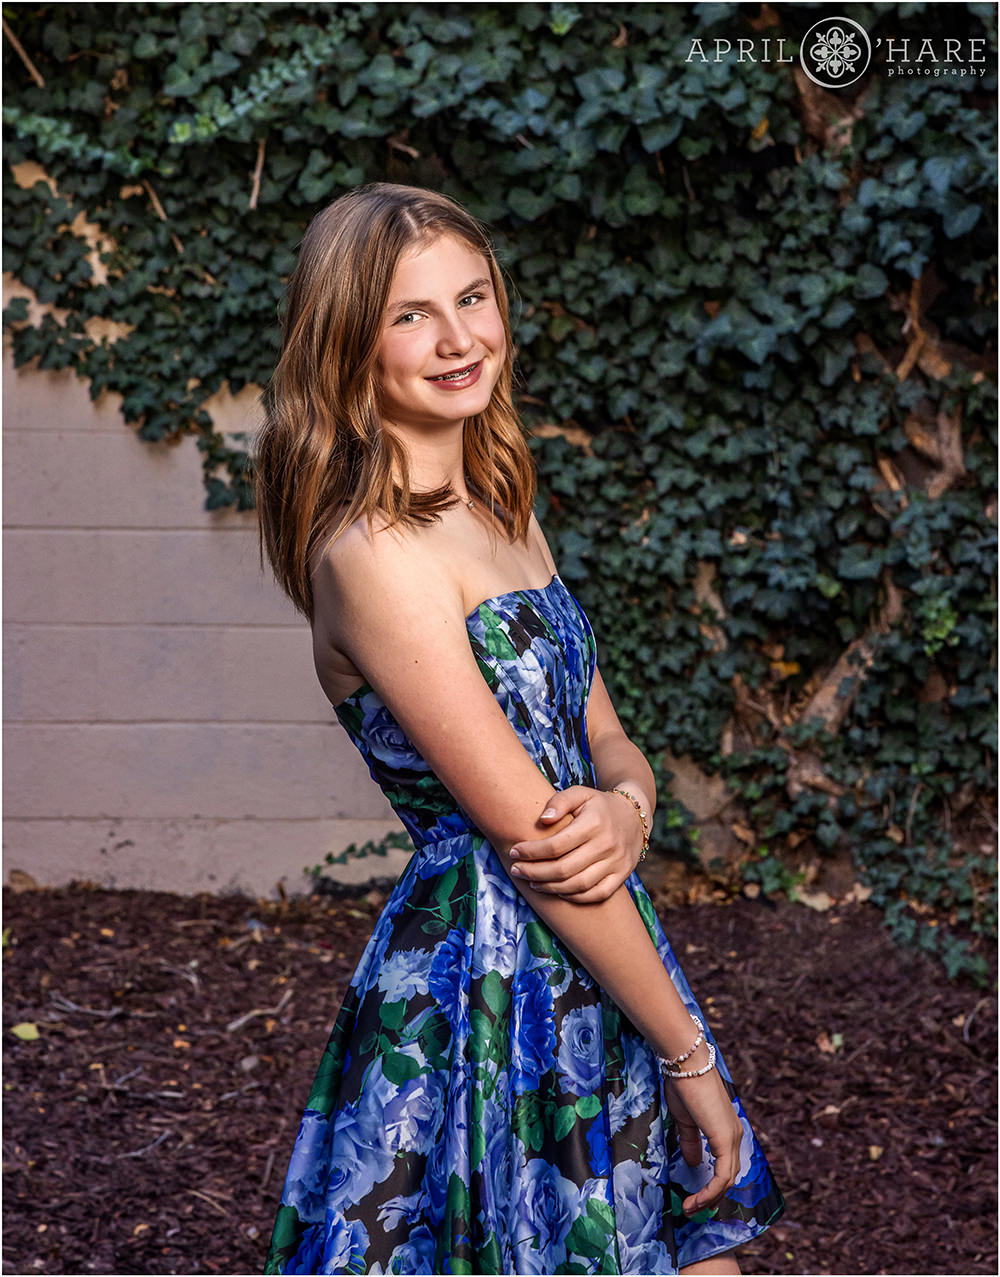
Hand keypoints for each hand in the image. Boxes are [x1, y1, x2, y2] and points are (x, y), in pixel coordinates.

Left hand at [507, 785, 644, 903]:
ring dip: (550, 888)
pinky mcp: (622, 875)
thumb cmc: (598, 805)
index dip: (531, 851)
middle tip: (517, 870)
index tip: (514, 851)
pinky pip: (597, 894)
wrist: (634, 816)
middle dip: (535, 873)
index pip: (556, 845)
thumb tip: (542, 820)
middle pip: (564, 869)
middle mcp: (606, 845)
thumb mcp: (580, 793)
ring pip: (578, 885)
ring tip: (532, 882)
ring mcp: (616, 862)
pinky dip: (575, 897)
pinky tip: (558, 891)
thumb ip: (559, 802)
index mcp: (593, 823)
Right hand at [661, 1056, 743, 1215]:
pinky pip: (722, 1177)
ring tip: (690, 1209)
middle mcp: (735, 1135)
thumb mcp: (685, 1119)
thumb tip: (692, 1163)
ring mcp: (732, 1138)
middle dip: (711, 1197)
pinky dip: (709, 1192)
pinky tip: (695, 1200)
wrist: (687, 1064)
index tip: (694, 1196)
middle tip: (691, 1208)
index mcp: (726, 1129)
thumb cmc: (683, 1085)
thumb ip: (690, 1142)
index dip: (711, 1184)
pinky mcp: (725, 1140)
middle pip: (728, 1177)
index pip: (725, 1165)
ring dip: (709, 1199)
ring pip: (727, 1180)